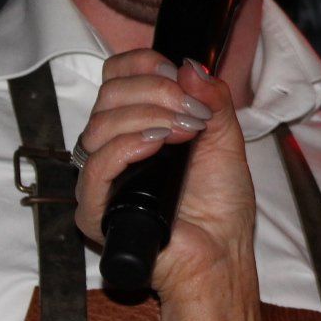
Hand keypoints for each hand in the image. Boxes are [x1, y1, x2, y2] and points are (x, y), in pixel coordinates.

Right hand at [72, 50, 255, 300]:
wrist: (220, 256)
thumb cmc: (220, 208)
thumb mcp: (226, 139)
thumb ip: (212, 99)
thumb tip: (192, 65)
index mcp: (137, 125)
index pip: (115, 77)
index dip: (142, 65)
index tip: (176, 71)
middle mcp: (112, 147)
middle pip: (107, 96)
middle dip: (155, 92)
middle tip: (192, 112)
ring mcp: (101, 180)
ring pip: (98, 126)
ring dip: (147, 118)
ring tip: (185, 132)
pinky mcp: (95, 212)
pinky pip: (94, 168)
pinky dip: (126, 147)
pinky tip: (155, 145)